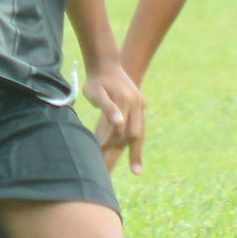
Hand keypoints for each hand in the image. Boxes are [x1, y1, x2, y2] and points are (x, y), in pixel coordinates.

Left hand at [85, 60, 145, 174]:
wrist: (106, 64)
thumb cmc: (96, 80)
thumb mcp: (96, 92)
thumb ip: (107, 107)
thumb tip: (119, 123)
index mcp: (125, 101)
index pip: (119, 130)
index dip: (112, 145)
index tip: (105, 160)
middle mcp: (136, 104)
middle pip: (134, 134)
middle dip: (133, 155)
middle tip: (132, 172)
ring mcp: (140, 104)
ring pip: (139, 131)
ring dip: (136, 150)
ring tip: (136, 168)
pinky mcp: (140, 104)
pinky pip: (139, 125)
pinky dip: (135, 139)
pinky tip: (133, 152)